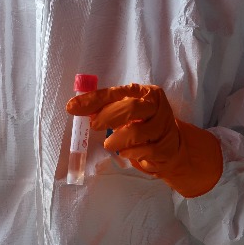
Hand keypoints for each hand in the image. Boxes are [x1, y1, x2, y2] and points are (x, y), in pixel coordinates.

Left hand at [66, 83, 221, 197]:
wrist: (171, 145)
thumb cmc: (141, 124)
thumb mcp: (123, 112)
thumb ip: (104, 109)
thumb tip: (78, 109)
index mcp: (142, 92)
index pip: (114, 93)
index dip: (92, 100)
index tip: (72, 107)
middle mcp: (155, 105)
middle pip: (132, 107)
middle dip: (108, 117)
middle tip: (94, 125)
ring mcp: (163, 125)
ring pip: (137, 131)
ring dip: (118, 140)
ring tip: (110, 144)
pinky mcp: (166, 145)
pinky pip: (143, 150)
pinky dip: (130, 153)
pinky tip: (127, 152)